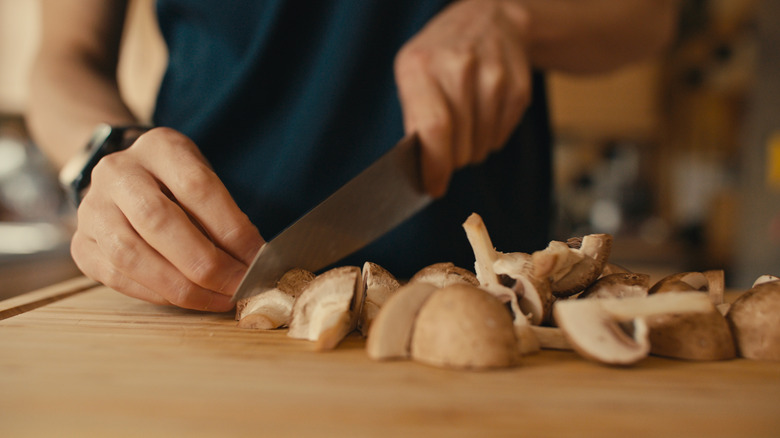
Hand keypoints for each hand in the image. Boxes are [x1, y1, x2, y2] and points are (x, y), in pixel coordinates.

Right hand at [70, 128, 263, 311]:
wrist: (129, 181)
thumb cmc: (180, 185)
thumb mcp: (206, 181)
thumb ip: (227, 215)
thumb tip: (256, 261)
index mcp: (158, 147)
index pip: (197, 187)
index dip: (231, 228)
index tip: (258, 258)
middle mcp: (117, 172)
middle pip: (159, 221)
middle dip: (207, 263)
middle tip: (240, 286)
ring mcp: (92, 208)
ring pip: (132, 255)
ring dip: (183, 286)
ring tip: (219, 299)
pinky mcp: (82, 245)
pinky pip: (118, 277)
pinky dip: (158, 294)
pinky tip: (190, 300)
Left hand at [395, 0, 531, 196]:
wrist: (489, 17)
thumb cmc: (440, 54)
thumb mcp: (413, 72)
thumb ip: (414, 119)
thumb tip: (422, 169)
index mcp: (421, 65)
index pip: (433, 128)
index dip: (435, 166)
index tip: (433, 187)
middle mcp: (459, 66)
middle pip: (458, 144)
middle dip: (451, 162)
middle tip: (447, 155)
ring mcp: (494, 75)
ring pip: (482, 146)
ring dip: (471, 151)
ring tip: (465, 129)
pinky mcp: (519, 86)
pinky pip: (502, 136)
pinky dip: (490, 139)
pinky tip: (483, 116)